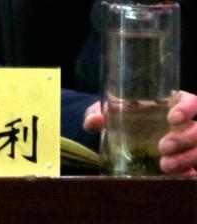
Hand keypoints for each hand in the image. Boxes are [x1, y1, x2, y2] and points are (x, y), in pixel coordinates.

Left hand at [82, 91, 196, 174]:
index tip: (172, 117)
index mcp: (172, 105)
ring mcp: (189, 144)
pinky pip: (196, 170)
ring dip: (187, 158)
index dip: (188, 108)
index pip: (192, 101)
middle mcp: (185, 124)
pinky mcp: (188, 163)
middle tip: (162, 147)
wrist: (120, 138)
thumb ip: (97, 114)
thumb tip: (93, 122)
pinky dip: (191, 174)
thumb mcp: (108, 112)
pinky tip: (182, 178)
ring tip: (165, 166)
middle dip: (184, 139)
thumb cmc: (120, 118)